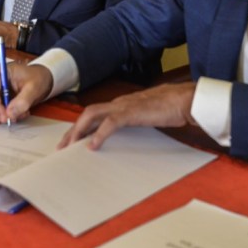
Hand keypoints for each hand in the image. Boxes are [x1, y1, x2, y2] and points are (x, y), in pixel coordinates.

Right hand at [0, 62, 52, 123]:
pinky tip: (15, 113)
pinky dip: (1, 115)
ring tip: (19, 114)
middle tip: (14, 118)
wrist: (38, 78)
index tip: (6, 118)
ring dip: (0, 115)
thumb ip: (23, 101)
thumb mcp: (34, 88)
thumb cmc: (36, 78)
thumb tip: (10, 114)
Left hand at [58, 82, 197, 149]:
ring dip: (78, 131)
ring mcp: (124, 106)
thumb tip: (126, 135)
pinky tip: (93, 146)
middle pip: (87, 114)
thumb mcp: (148, 116)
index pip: (95, 114)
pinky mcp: (132, 112)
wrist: (186, 100)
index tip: (72, 141)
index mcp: (122, 104)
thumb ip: (135, 122)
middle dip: (72, 130)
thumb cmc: (172, 107)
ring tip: (70, 146)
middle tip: (62, 147)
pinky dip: (99, 134)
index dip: (81, 127)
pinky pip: (110, 123)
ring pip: (92, 115)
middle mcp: (119, 102)